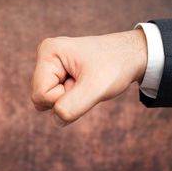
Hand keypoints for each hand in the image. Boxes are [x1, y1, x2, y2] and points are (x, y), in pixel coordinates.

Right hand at [31, 29, 147, 124]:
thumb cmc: (115, 66)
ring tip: (86, 82)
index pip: (40, 95)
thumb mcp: (96, 88)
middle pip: (40, 98)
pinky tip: (84, 83)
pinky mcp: (58, 72)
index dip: (63, 97)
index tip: (84, 82)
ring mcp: (51, 64)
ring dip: (70, 99)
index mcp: (48, 52)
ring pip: (48, 100)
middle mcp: (45, 55)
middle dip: (65, 98)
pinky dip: (72, 97)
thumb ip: (72, 107)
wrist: (131, 55)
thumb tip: (57, 119)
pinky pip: (56, 98)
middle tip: (86, 83)